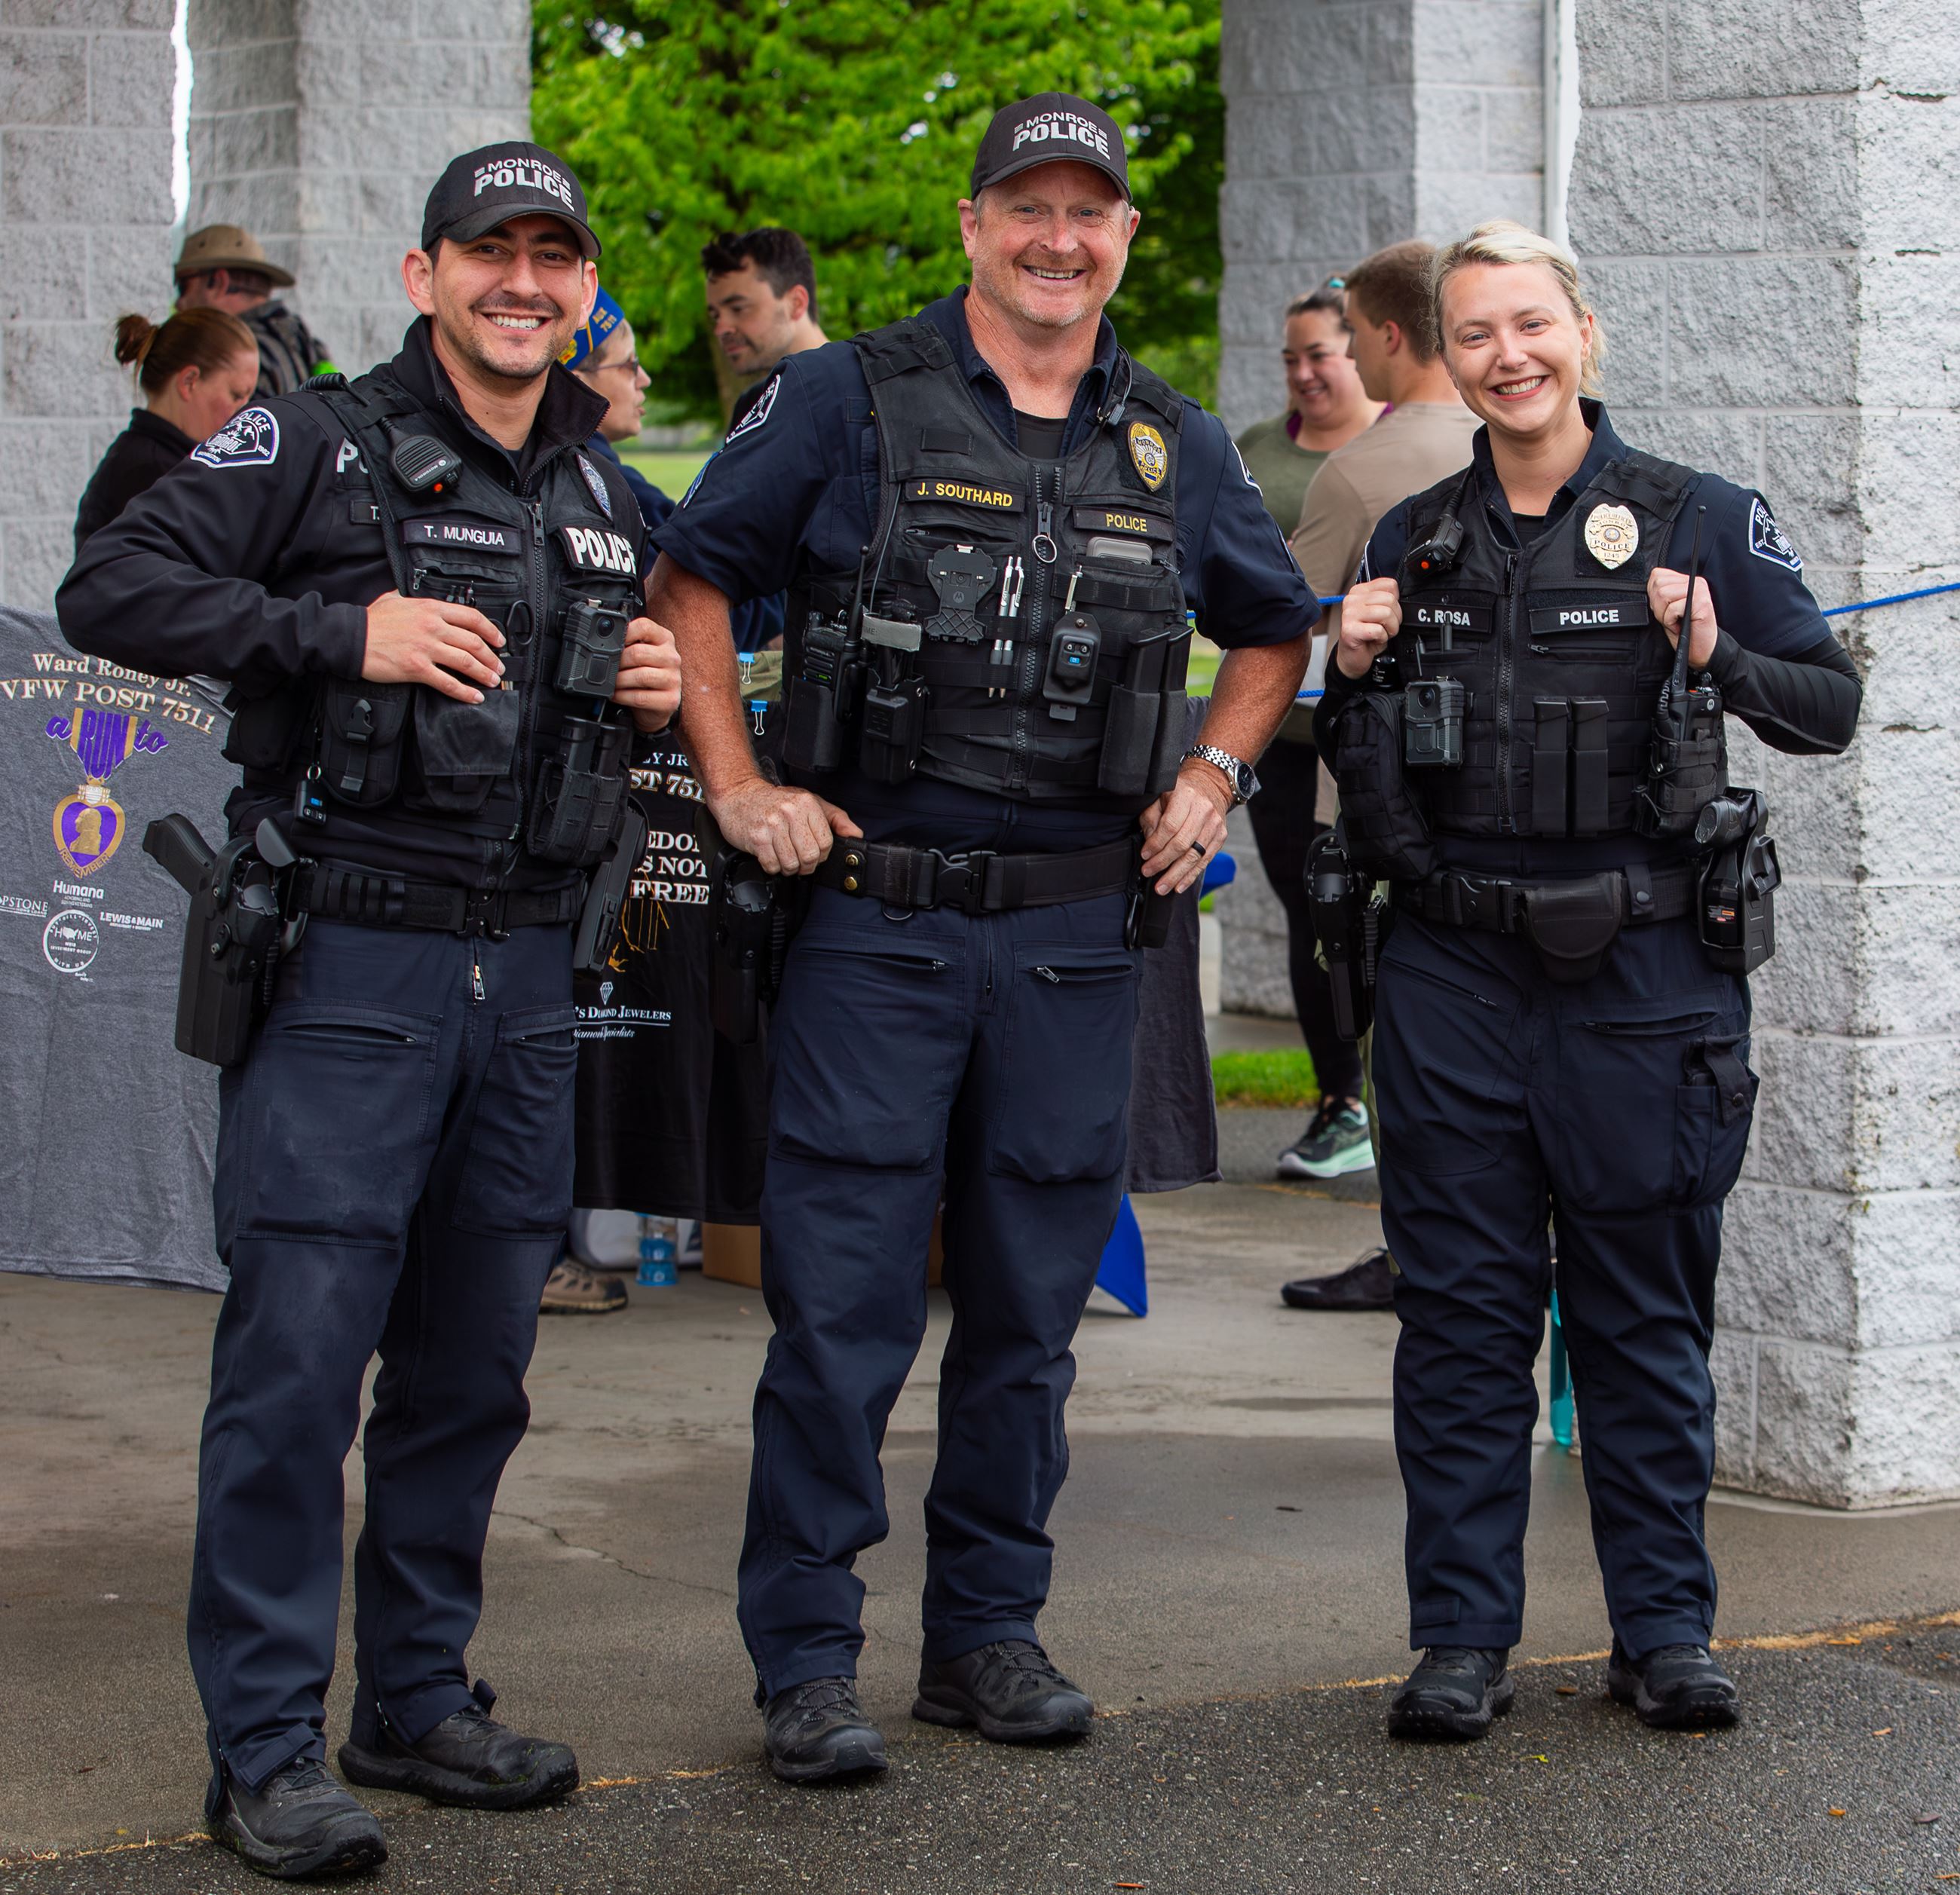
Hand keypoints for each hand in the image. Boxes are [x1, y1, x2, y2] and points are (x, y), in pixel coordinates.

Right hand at [362, 591, 504, 702]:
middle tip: (499, 666)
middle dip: (492, 657)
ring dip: (484, 674)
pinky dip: (465, 692)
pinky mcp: (417, 668)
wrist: (350, 637)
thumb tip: (421, 599)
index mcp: (431, 608)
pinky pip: (448, 683)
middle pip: (474, 642)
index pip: (472, 617)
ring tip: (493, 680)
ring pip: (466, 662)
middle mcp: (433, 627)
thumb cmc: (371, 620)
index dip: (491, 630)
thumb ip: (414, 600)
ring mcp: (426, 648)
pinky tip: (475, 697)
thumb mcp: (395, 598)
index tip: (499, 640)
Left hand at [613, 615, 681, 731]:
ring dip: (619, 681)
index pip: (644, 627)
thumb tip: (601, 642)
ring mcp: (673, 679)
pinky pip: (640, 697)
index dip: (623, 633)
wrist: (657, 705)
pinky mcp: (670, 700)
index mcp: (664, 639)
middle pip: (638, 653)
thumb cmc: (645, 675)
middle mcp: (672, 657)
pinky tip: (616, 695)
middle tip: (606, 668)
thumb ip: (627, 643)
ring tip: (611, 682)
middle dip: (616, 662)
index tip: (610, 643)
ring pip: (640, 676)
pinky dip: (622, 696)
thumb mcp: (640, 653)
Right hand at [708, 774, 861, 875]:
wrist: (738, 795)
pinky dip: (773, 867)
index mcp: (806, 804)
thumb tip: (855, 835)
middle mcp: (789, 812)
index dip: (821, 854)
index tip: (814, 853)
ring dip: (788, 867)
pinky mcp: (756, 838)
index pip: (826, 842)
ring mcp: (772, 825)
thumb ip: (836, 818)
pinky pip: (772, 866)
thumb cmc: (775, 801)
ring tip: (783, 856)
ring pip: (792, 864)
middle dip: (806, 865)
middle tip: (799, 860)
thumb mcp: (810, 802)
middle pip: (810, 856)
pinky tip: (770, 855)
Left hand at [1138, 760, 1231, 895]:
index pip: (1170, 826)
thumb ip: (1151, 819)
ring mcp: (1215, 825)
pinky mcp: (1221, 837)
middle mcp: (1203, 810)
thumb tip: (1150, 845)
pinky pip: (1205, 861)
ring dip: (1176, 875)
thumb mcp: (1159, 797)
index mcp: (1185, 796)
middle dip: (1163, 862)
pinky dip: (1191, 875)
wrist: (1209, 785)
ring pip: (1194, 856)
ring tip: (1162, 887)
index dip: (1156, 844)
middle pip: (1182, 843)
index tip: (1144, 855)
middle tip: (1148, 873)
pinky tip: (1179, 885)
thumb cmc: (1179, 793)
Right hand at [1334, 575, 1401, 678]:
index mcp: (1360, 591)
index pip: (1390, 585)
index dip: (1396, 601)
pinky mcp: (1349, 629)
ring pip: (1386, 613)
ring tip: (1382, 633)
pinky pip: (1378, 630)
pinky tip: (1374, 639)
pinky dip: (1382, 637)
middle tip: (1386, 627)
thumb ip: (1386, 600)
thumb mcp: (1379, 612)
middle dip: (1395, 617)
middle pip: (1390, 599)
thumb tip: (1402, 598)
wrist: (1353, 657)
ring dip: (1390, 628)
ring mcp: (1349, 614)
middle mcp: (1352, 599)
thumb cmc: (1367, 635)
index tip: (1388, 612)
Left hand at [1648, 567, 1718, 666]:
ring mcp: (1699, 590)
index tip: (1664, 609)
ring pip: (1663, 595)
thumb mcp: (1665, 609)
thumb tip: (1649, 585)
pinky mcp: (1701, 602)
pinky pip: (1672, 608)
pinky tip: (1680, 626)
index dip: (1653, 595)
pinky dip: (1670, 622)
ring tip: (1675, 621)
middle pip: (1658, 584)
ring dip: (1664, 614)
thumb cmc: (1682, 630)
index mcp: (1685, 580)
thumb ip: (1660, 593)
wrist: (1699, 648)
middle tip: (1670, 617)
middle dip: (1658, 606)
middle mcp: (1694, 581)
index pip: (1657, 575)